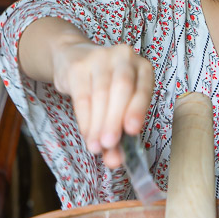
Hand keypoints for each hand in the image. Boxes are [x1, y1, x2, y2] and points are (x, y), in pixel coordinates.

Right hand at [51, 40, 153, 168]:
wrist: (75, 59)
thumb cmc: (105, 87)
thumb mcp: (119, 104)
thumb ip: (121, 130)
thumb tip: (114, 160)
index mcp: (142, 68)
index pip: (143, 89)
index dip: (138, 110)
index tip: (132, 131)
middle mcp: (124, 57)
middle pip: (121, 89)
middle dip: (115, 119)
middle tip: (109, 144)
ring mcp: (100, 57)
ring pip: (100, 93)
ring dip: (98, 124)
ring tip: (96, 146)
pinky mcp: (78, 65)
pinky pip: (81, 95)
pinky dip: (84, 118)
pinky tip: (86, 133)